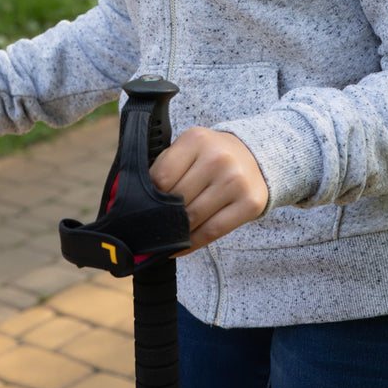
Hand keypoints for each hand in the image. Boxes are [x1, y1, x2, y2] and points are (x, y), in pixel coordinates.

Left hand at [150, 127, 268, 252]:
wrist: (255, 155)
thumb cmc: (211, 155)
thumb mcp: (188, 148)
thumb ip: (165, 167)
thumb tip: (132, 200)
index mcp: (196, 139)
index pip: (161, 177)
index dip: (149, 196)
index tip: (143, 207)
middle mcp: (218, 158)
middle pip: (177, 199)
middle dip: (162, 216)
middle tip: (150, 227)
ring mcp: (235, 181)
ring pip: (193, 218)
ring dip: (176, 232)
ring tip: (164, 238)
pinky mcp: (250, 203)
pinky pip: (212, 232)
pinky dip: (192, 244)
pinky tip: (179, 247)